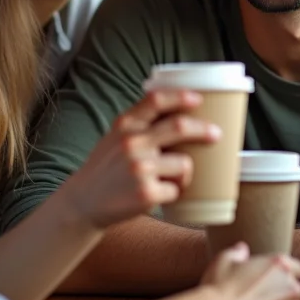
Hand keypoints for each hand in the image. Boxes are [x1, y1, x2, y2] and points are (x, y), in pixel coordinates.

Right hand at [61, 89, 218, 229]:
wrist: (83, 203)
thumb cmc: (107, 168)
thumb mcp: (115, 137)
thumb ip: (140, 124)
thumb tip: (182, 110)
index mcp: (125, 124)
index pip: (157, 100)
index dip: (181, 96)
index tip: (198, 99)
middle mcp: (132, 142)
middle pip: (180, 127)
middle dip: (204, 130)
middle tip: (216, 134)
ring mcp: (139, 167)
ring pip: (184, 163)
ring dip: (183, 173)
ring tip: (167, 180)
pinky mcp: (146, 193)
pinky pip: (177, 190)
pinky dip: (173, 194)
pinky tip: (157, 196)